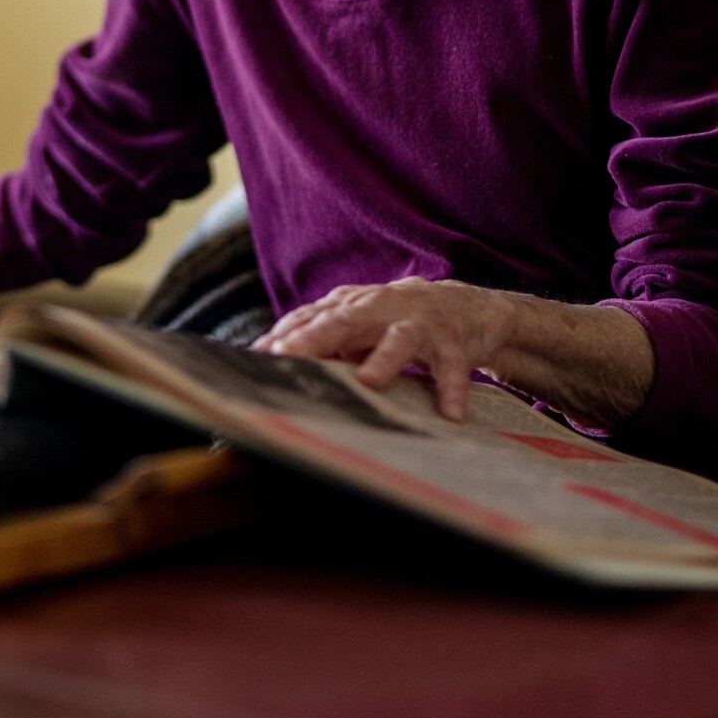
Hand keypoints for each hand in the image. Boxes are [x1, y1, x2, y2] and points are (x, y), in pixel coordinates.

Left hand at [252, 277, 518, 421]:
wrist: (460, 304)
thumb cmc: (392, 321)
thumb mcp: (353, 328)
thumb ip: (317, 341)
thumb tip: (266, 360)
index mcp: (349, 307)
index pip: (309, 318)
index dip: (283, 336)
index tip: (257, 358)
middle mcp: (379, 308)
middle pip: (342, 321)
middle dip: (313, 338)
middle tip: (288, 356)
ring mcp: (416, 322)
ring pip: (398, 338)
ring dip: (384, 359)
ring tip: (370, 382)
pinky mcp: (451, 340)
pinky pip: (452, 365)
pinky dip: (450, 387)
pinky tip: (449, 413)